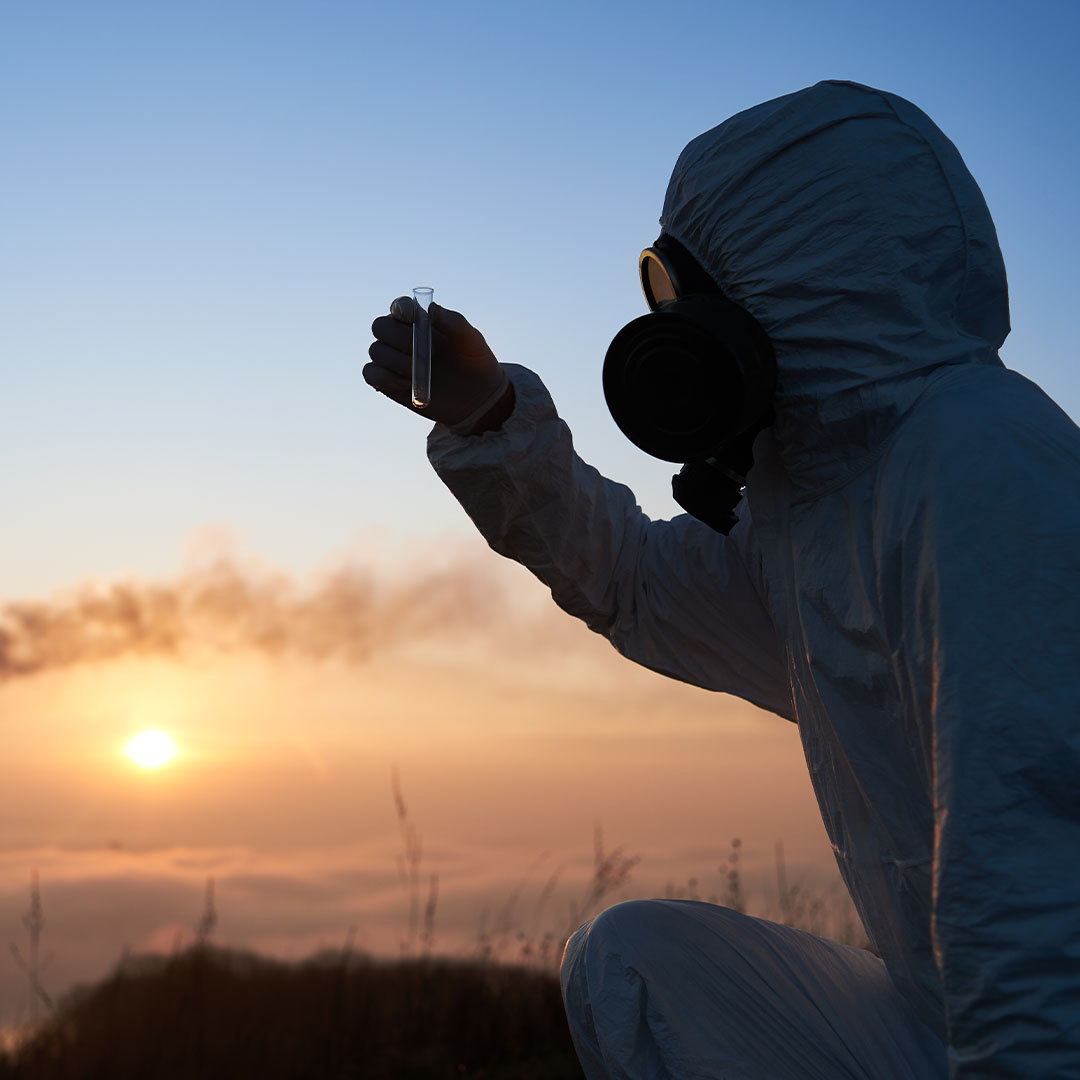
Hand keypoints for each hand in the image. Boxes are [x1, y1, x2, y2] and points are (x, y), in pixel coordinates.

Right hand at [365, 297, 507, 430]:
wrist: (477, 396)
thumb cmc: (473, 360)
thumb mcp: (469, 337)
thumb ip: (451, 320)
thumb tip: (430, 309)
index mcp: (418, 320)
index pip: (399, 306)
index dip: (402, 309)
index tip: (415, 317)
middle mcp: (401, 337)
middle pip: (379, 326)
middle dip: (399, 337)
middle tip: (428, 352)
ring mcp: (393, 360)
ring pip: (376, 350)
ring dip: (397, 360)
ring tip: (420, 371)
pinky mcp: (389, 382)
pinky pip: (370, 374)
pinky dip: (385, 378)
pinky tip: (407, 383)